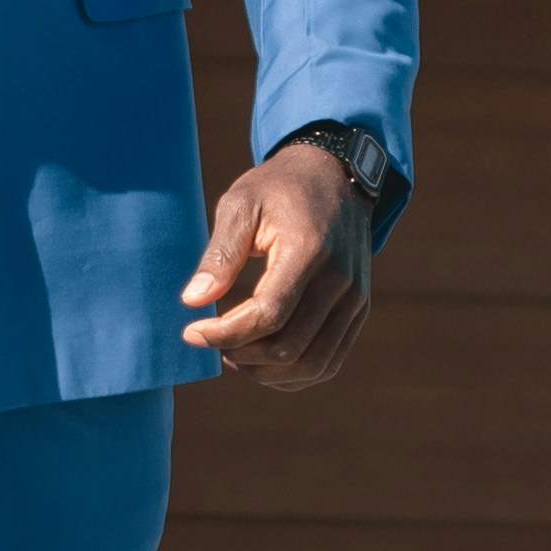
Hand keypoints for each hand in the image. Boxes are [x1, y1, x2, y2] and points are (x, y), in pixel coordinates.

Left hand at [178, 151, 374, 391]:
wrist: (336, 175)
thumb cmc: (280, 188)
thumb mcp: (241, 204)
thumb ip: (220, 254)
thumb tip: (192, 301)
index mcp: (308, 251)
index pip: (267, 315)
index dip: (225, 334)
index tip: (192, 332)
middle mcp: (339, 280)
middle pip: (288, 346)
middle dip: (241, 354)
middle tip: (210, 341)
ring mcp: (354, 298)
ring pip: (312, 364)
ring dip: (267, 373)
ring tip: (234, 355)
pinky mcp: (358, 309)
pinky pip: (330, 361)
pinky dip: (295, 374)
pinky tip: (263, 363)